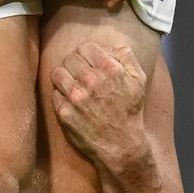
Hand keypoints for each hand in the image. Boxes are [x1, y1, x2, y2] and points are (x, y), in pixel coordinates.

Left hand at [51, 38, 149, 167]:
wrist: (122, 146)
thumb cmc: (130, 111)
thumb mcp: (139, 80)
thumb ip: (126, 56)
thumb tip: (109, 46)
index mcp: (109, 69)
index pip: (85, 47)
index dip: (86, 54)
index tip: (88, 63)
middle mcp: (91, 80)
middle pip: (69, 58)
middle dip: (74, 65)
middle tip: (80, 75)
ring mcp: (75, 97)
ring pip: (57, 73)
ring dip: (64, 78)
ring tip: (73, 87)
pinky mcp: (63, 112)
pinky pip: (54, 93)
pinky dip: (61, 96)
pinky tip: (71, 103)